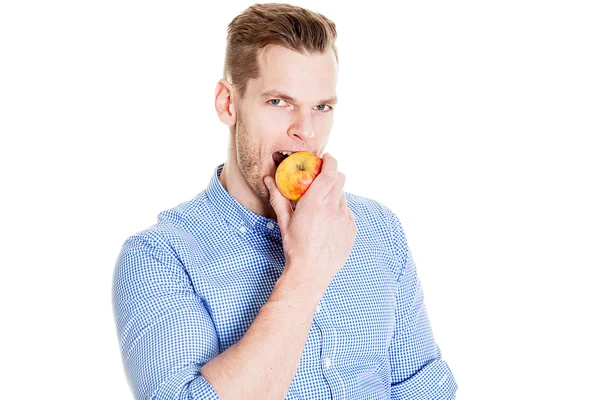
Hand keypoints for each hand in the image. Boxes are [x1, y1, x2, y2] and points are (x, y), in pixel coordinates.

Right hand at [264, 153, 356, 292]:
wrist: (311, 273)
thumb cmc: (295, 247)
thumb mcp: (284, 221)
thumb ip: (278, 198)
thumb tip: (268, 180)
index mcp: (315, 202)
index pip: (330, 171)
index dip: (330, 160)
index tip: (325, 158)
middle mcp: (332, 207)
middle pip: (341, 179)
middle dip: (333, 175)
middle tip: (323, 180)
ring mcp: (345, 218)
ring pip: (343, 196)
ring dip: (335, 196)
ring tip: (322, 208)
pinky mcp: (351, 229)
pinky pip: (347, 213)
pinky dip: (339, 213)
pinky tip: (328, 225)